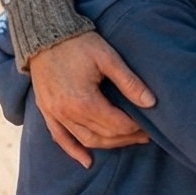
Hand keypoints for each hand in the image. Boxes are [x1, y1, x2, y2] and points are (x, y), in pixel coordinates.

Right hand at [28, 29, 153, 168]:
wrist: (44, 33)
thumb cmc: (78, 42)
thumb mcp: (108, 58)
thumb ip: (129, 82)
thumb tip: (151, 103)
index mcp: (84, 101)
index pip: (117, 124)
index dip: (136, 128)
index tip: (150, 126)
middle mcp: (67, 113)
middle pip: (103, 135)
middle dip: (126, 137)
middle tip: (145, 135)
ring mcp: (54, 114)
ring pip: (85, 140)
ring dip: (107, 144)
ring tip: (126, 142)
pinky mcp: (46, 110)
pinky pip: (60, 138)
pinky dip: (73, 151)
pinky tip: (87, 161)